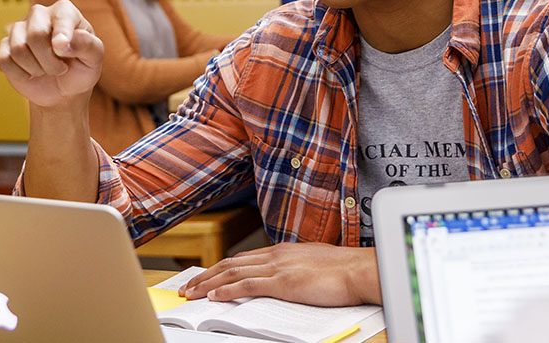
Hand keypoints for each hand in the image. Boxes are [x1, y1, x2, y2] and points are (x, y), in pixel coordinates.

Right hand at [0, 0, 104, 107]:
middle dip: (50, 61)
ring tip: (47, 70)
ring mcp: (19, 30)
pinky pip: (4, 61)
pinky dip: (21, 75)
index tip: (63, 52)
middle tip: (61, 69)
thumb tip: (61, 43)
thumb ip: (86, 45)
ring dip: (36, 69)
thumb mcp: (95, 57)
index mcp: (64, 11)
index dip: (61, 36)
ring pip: (19, 49)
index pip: (59, 17)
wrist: (64, 91)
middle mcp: (39, 14)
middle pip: (36, 35)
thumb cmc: (82, 68)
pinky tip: (31, 74)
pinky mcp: (5, 47)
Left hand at [177, 243, 380, 306]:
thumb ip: (296, 268)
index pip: (244, 258)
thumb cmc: (344, 271)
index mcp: (283, 250)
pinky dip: (227, 290)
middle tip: (188, 287)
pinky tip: (214, 296)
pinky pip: (248, 285)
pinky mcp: (283, 282)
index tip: (207, 276)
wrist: (359, 270)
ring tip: (192, 293)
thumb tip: (288, 277)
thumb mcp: (314, 264)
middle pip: (231, 263)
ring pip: (233, 273)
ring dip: (208, 283)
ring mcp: (279, 267)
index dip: (221, 267)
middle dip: (206, 275)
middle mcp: (276, 255)